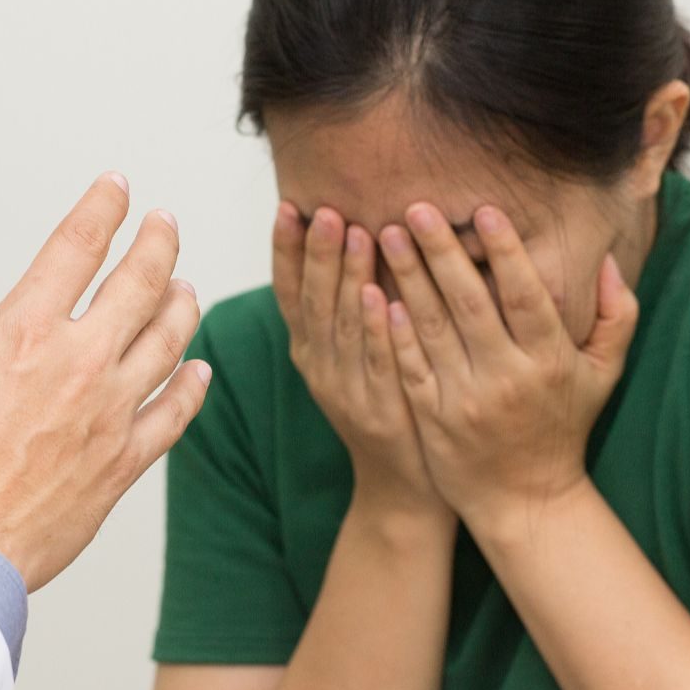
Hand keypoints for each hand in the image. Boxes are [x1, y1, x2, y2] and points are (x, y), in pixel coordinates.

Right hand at [0, 174, 212, 589]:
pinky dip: (193, 385)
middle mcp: (78, 362)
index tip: (117, 188)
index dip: (102, 207)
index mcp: (21, 330)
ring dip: (182, 305)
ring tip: (185, 287)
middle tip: (164, 225)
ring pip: (169, 341)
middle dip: (158, 243)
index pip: (76, 245)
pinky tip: (200, 370)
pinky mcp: (122, 463)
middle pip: (140, 282)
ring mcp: (109, 413)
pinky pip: (175, 414)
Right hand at [274, 203, 446, 518]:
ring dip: (347, 277)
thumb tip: (351, 231)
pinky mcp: (381, 411)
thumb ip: (347, 303)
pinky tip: (380, 296)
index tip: (288, 205)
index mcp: (308, 350)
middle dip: (318, 252)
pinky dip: (376, 329)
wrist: (404, 485)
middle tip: (326, 208)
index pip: (288, 291)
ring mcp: (347, 391)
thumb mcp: (354, 354)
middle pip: (313, 301)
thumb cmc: (386, 404)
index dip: (285, 249)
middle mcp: (319, 367)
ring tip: (357, 232)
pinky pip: (377, 364)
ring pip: (343, 326)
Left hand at [376, 203, 637, 534]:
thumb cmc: (564, 426)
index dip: (506, 253)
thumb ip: (616, 315)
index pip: (525, 297)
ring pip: (432, 328)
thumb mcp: (603, 374)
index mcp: (550, 362)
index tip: (486, 210)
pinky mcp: (430, 416)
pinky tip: (374, 292)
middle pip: (471, 305)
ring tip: (388, 234)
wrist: (526, 502)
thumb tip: (609, 260)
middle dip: (443, 252)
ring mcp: (464, 399)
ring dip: (407, 278)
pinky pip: (409, 364)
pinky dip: (392, 329)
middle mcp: (507, 379)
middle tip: (418, 207)